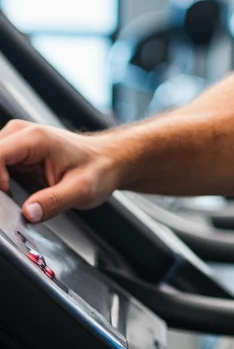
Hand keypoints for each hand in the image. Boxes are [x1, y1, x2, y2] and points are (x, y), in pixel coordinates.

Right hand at [0, 120, 122, 222]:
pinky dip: (0, 183)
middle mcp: (21, 134)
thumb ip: (53, 202)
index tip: (6, 197)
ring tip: (12, 199)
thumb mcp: (81, 191)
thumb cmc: (98, 169)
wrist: (108, 161)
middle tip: (8, 205)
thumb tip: (28, 214)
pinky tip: (11, 194)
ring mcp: (16, 141)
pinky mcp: (16, 152)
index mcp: (35, 139)